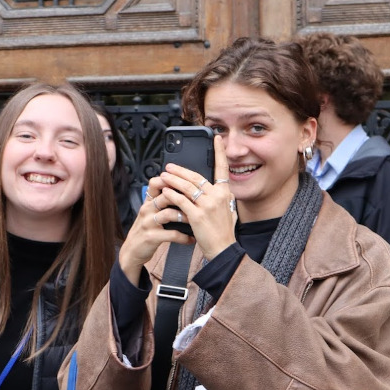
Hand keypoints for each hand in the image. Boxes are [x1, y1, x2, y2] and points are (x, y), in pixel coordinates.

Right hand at [119, 174, 191, 282]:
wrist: (132, 250)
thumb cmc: (146, 229)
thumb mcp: (150, 213)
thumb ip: (161, 201)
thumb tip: (181, 190)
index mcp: (148, 202)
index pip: (156, 183)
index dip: (170, 179)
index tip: (187, 182)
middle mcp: (147, 209)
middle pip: (165, 196)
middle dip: (184, 197)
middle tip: (199, 201)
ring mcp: (148, 223)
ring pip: (169, 214)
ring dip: (185, 216)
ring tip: (196, 220)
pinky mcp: (151, 237)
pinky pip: (171, 234)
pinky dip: (184, 237)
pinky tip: (191, 239)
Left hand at [158, 135, 236, 260]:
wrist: (223, 250)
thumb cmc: (223, 233)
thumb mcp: (227, 211)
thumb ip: (220, 198)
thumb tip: (212, 188)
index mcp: (225, 193)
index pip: (223, 169)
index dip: (220, 153)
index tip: (217, 139)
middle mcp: (217, 196)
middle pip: (196, 177)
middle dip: (180, 170)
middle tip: (168, 166)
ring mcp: (208, 205)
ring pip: (186, 187)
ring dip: (172, 180)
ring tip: (162, 176)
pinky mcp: (197, 215)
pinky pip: (181, 201)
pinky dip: (171, 194)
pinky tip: (164, 191)